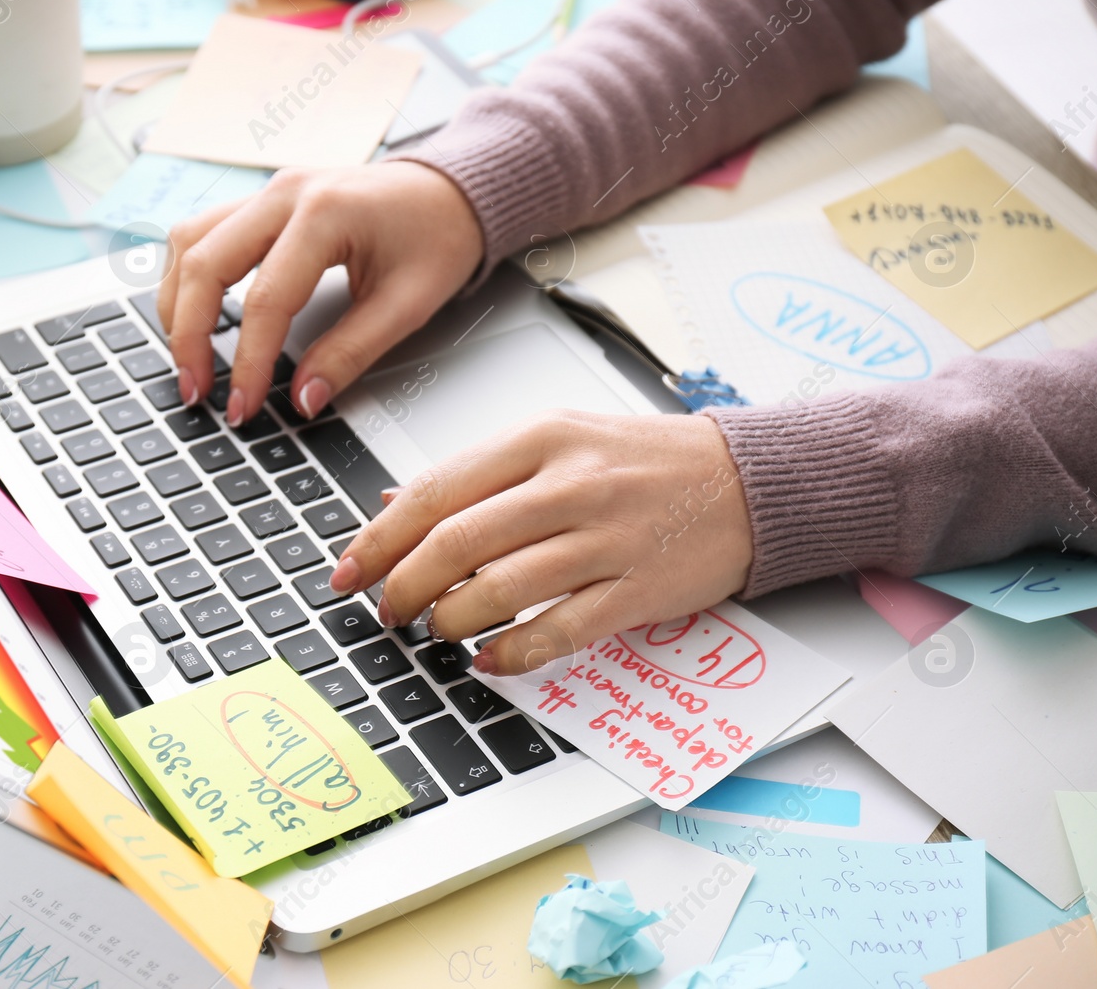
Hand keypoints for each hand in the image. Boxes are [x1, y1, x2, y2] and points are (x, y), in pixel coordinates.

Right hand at [157, 162, 482, 425]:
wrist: (452, 191)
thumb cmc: (438, 236)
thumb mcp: (407, 304)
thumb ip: (351, 353)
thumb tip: (303, 399)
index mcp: (326, 213)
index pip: (264, 299)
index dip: (246, 361)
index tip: (240, 406)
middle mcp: (285, 192)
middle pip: (203, 263)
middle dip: (188, 334)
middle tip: (195, 389)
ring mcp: (269, 190)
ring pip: (189, 240)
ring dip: (178, 302)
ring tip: (188, 357)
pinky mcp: (263, 200)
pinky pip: (203, 231)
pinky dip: (189, 275)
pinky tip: (195, 313)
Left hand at [330, 411, 752, 674]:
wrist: (748, 480)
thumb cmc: (647, 460)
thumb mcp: (560, 438)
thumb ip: (481, 472)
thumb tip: (397, 501)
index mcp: (541, 439)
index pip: (437, 490)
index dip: (381, 538)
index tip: (348, 569)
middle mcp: (570, 484)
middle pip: (458, 542)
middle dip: (406, 586)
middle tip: (388, 611)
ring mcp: (606, 538)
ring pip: (500, 588)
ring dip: (451, 620)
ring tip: (436, 630)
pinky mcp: (637, 589)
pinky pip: (559, 630)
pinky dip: (512, 652)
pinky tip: (489, 658)